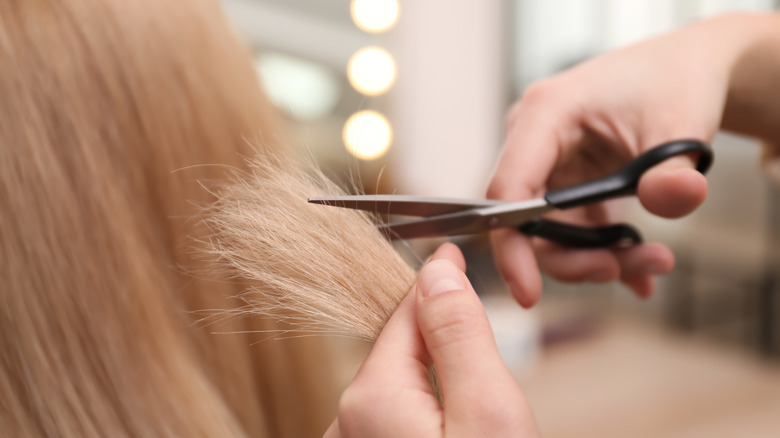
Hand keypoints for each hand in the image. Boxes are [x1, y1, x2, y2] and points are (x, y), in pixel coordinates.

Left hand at [324, 243, 538, 437]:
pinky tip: (457, 426)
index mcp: (371, 397)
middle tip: (480, 328)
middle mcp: (348, 421)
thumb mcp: (488, 410)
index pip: (405, 315)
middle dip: (438, 336)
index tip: (453, 253)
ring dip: (433, 375)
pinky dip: (425, 409)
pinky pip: (397, 419)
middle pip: (400, 350)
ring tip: (475, 394)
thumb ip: (460, 337)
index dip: (436, 284)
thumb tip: (437, 273)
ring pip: (400, 385)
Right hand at [485, 16, 757, 304]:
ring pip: (550, 235)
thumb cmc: (673, 82)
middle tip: (623, 270)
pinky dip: (605, 252)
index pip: (508, 190)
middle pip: (526, 223)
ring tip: (653, 261)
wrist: (683, 72)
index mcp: (545, 114)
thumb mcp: (682, 126)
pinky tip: (639, 263)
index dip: (511, 246)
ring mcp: (546, 164)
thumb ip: (673, 171)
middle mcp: (533, 141)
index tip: (528, 294)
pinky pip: (571, 231)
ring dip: (597, 259)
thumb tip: (676, 200)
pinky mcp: (563, 183)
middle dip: (574, 258)